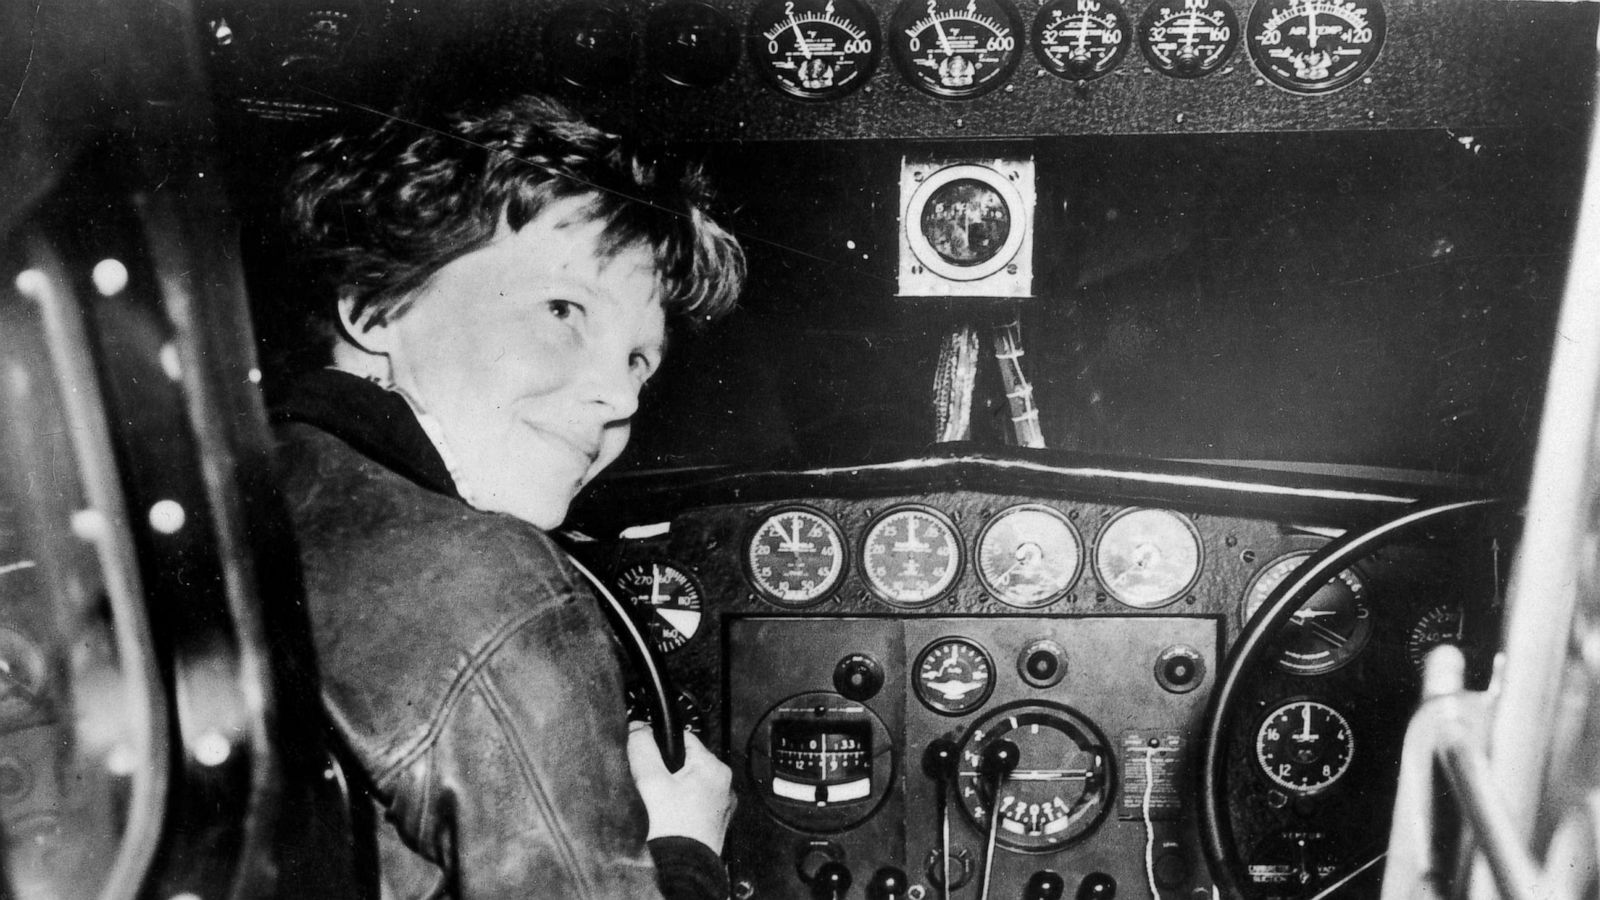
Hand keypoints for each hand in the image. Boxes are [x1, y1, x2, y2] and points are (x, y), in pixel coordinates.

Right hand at [627, 722, 736, 854]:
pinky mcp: (716, 820)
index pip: (684, 737)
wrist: (684, 867)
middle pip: (687, 761)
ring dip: (675, 788)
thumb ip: (643, 749)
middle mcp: (724, 782)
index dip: (662, 743)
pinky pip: (697, 801)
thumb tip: (638, 727)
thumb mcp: (651, 781)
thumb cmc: (674, 828)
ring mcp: (722, 803)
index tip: (649, 754)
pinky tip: (672, 817)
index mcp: (713, 766)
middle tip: (654, 786)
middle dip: (668, 768)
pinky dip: (683, 805)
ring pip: (692, 782)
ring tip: (662, 804)